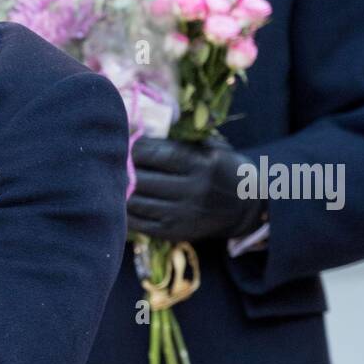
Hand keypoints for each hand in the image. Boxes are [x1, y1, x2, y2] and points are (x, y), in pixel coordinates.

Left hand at [127, 135, 263, 241]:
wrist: (243, 208)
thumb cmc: (221, 169)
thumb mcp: (211, 148)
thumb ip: (180, 140)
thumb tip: (140, 130)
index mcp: (203, 166)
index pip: (158, 154)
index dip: (136, 147)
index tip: (129, 141)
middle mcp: (193, 192)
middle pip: (141, 179)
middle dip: (125, 168)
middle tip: (119, 161)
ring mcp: (182, 215)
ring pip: (135, 201)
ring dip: (122, 189)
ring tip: (120, 178)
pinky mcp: (173, 232)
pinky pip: (137, 222)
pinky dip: (125, 210)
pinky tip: (124, 198)